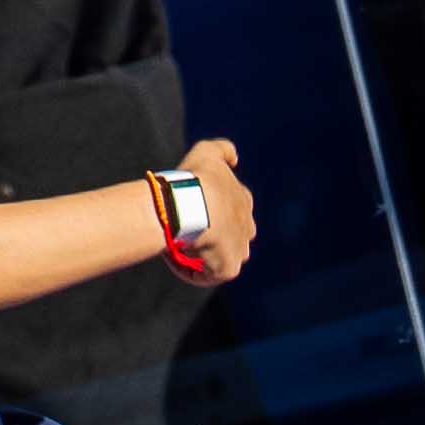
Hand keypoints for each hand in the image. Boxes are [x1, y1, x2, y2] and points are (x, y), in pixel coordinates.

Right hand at [173, 137, 255, 281]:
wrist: (193, 205)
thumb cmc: (198, 179)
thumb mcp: (208, 152)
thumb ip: (223, 149)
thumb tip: (234, 159)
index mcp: (243, 201)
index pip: (234, 207)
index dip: (214, 210)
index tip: (192, 208)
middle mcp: (247, 227)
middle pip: (233, 235)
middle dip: (215, 235)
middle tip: (187, 230)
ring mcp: (239, 249)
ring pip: (223, 256)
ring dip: (206, 254)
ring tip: (182, 246)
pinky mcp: (228, 268)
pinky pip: (209, 275)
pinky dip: (193, 271)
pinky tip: (177, 260)